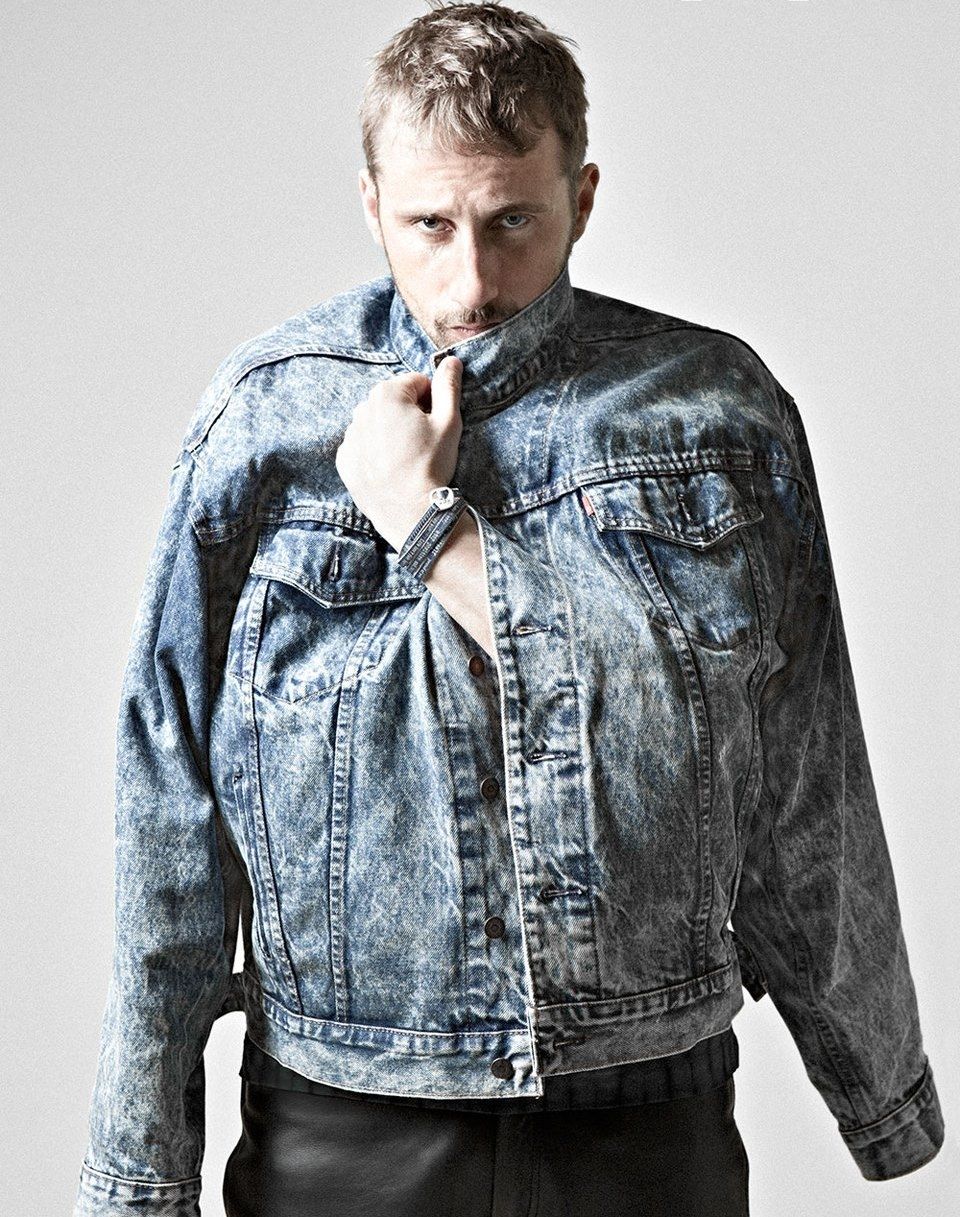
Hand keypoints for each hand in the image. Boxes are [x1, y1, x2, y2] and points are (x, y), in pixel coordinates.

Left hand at [334, 355, 463, 552]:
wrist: (409, 512)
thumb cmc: (431, 465)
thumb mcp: (449, 422)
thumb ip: (448, 386)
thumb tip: (451, 360)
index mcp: (387, 393)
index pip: (417, 383)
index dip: (432, 402)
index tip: (436, 425)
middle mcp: (362, 409)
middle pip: (394, 402)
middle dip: (409, 415)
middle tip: (423, 444)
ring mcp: (350, 436)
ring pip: (377, 423)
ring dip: (391, 433)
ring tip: (407, 458)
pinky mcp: (344, 460)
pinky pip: (362, 446)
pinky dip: (375, 453)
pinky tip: (391, 469)